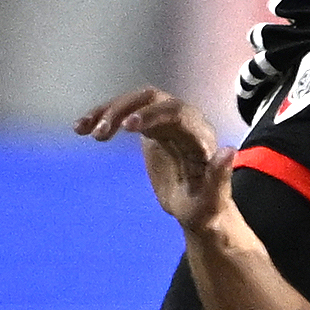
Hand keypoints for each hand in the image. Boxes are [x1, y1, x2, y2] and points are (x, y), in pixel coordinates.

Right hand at [76, 86, 233, 230]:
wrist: (195, 207)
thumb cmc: (206, 209)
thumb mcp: (213, 202)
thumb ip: (220, 179)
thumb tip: (228, 150)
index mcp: (199, 137)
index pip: (177, 114)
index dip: (152, 115)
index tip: (127, 127)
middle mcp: (185, 122)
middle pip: (152, 100)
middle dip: (124, 111)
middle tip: (100, 134)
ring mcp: (166, 121)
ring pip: (135, 102)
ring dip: (108, 111)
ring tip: (84, 130)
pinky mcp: (150, 126)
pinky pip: (124, 114)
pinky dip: (102, 117)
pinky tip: (81, 128)